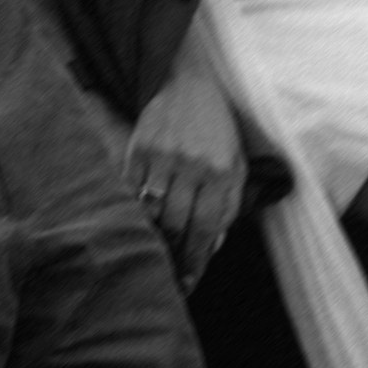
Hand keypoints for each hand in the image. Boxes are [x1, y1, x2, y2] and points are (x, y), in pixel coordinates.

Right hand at [127, 68, 247, 293]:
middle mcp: (192, 165)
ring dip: (151, 240)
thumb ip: (228, 206)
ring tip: (151, 258)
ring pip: (151, 212)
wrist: (188, 83)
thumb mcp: (236, 164)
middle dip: (172, 257)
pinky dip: (132, 213)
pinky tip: (134, 227)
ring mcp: (163, 156)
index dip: (195, 261)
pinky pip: (131, 191)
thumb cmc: (217, 130)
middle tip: (167, 280)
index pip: (206, 228)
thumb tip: (211, 246)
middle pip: (176, 225)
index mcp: (221, 172)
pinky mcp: (139, 148)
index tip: (187, 284)